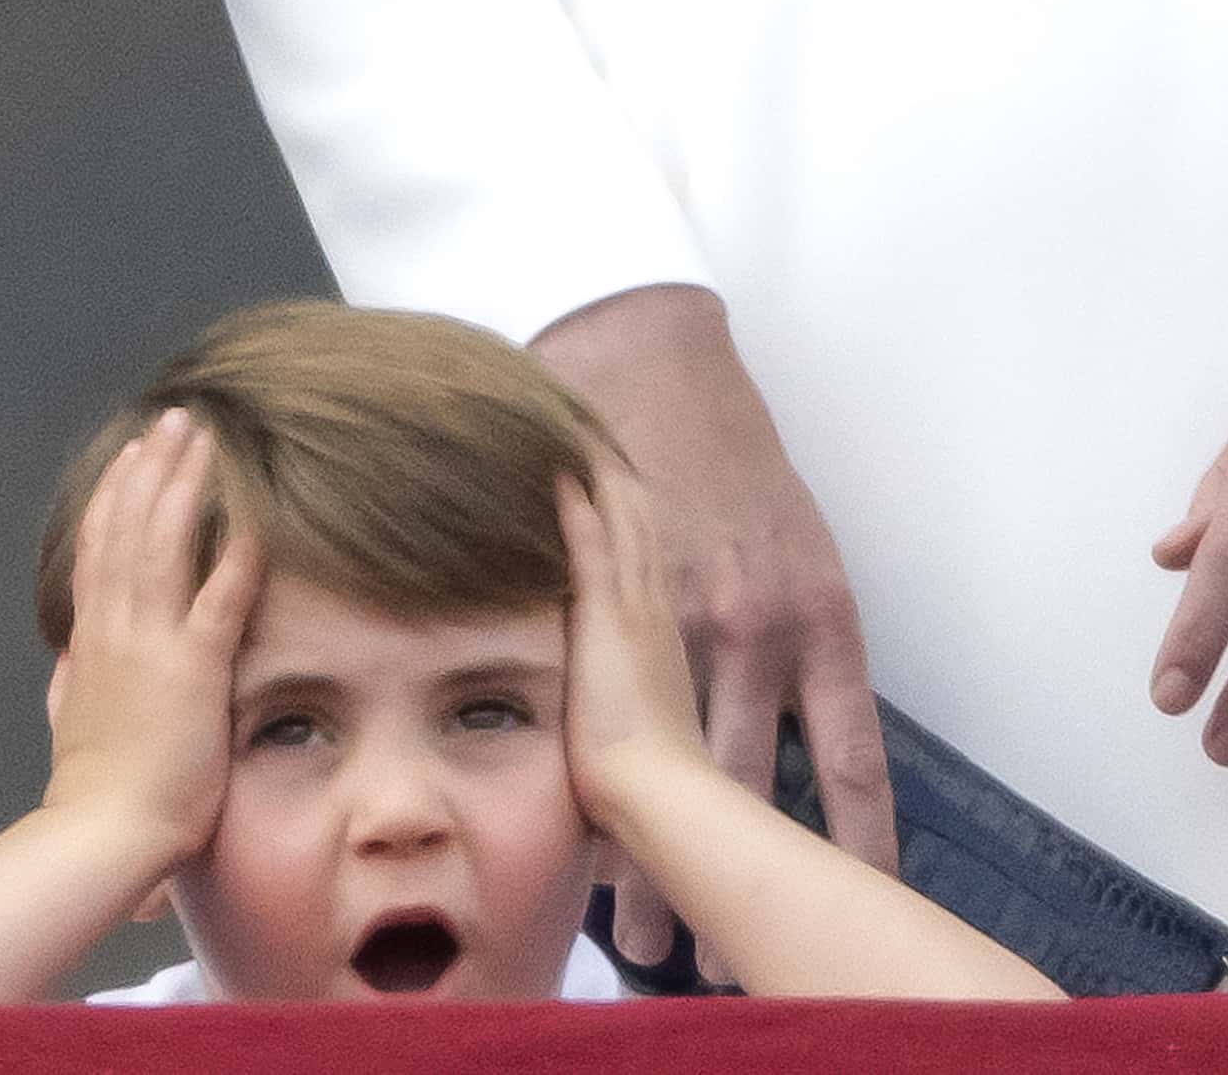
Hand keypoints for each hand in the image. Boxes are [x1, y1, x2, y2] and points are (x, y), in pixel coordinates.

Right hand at [41, 414, 261, 882]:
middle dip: (150, 469)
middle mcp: (116, 631)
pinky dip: (237, 548)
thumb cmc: (93, 796)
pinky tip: (255, 508)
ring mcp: (153, 645)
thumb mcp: (70, 726)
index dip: (114, 498)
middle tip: (171, 419)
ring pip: (164, 544)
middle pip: (129, 529)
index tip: (128, 455)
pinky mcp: (194, 668)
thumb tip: (65, 664)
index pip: (99, 552)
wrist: (100, 840)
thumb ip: (71, 687)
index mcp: (91, 644)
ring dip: (183, 484)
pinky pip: (220, 594)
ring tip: (201, 436)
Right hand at [533, 283, 893, 967]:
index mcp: (823, 622)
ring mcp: (687, 627)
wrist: (665, 376)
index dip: (864, 837)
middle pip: (759, 788)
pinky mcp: (622, 611)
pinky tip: (591, 852)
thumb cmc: (745, 475)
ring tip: (653, 946)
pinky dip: (605, 789)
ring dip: (662, 865)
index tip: (871, 904)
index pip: (855, 756)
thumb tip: (811, 743)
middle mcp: (761, 632)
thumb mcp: (803, 557)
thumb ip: (805, 648)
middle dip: (745, 884)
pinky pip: (617, 727)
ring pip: (676, 772)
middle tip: (731, 962)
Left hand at [557, 461, 707, 839]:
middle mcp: (657, 609)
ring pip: (622, 522)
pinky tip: (559, 469)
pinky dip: (579, 504)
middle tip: (594, 427)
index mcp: (662, 634)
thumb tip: (602, 718)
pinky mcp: (610, 618)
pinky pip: (594, 543)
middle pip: (639, 525)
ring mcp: (635, 610)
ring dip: (601, 477)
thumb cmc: (653, 790)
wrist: (668, 799)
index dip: (629, 511)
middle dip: (617, 479)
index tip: (609, 469)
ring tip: (579, 428)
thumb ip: (623, 704)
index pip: (644, 556)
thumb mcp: (640, 729)